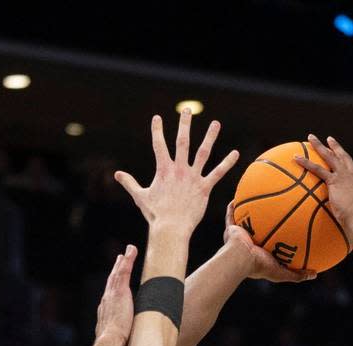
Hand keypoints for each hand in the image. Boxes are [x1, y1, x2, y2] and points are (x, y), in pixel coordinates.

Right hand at [93, 245, 137, 345]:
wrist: (110, 343)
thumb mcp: (114, 344)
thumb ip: (118, 343)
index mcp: (105, 313)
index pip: (109, 298)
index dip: (112, 288)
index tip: (115, 283)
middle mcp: (106, 301)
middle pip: (111, 282)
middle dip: (116, 271)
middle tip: (120, 260)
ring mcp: (112, 295)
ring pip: (117, 274)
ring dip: (122, 262)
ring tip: (127, 252)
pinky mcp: (120, 291)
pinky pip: (124, 272)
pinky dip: (127, 261)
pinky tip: (131, 252)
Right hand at [114, 112, 237, 233]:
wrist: (170, 229)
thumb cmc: (155, 215)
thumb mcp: (140, 196)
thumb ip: (130, 183)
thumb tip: (117, 175)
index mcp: (163, 170)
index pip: (159, 145)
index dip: (157, 130)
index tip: (157, 118)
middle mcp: (179, 169)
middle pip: (182, 141)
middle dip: (184, 124)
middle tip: (187, 110)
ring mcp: (192, 177)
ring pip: (203, 152)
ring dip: (210, 137)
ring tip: (216, 124)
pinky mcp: (204, 188)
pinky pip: (218, 173)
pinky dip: (227, 163)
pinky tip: (235, 153)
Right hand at [224, 205, 314, 282]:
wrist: (241, 259)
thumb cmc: (260, 266)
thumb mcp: (282, 272)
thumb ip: (297, 274)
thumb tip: (314, 274)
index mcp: (261, 254)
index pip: (272, 243)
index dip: (279, 236)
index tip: (289, 227)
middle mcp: (250, 244)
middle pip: (259, 229)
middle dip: (265, 220)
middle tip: (275, 208)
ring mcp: (240, 236)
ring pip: (245, 220)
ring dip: (249, 211)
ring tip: (257, 198)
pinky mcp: (231, 230)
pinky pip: (231, 215)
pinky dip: (233, 207)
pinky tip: (237, 197)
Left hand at [294, 134, 352, 226]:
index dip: (352, 164)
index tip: (350, 161)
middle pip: (344, 156)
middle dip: (336, 147)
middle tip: (330, 140)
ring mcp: (344, 175)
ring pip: (329, 156)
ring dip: (319, 146)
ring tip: (310, 138)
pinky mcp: (334, 180)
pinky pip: (317, 168)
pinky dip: (306, 162)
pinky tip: (296, 158)